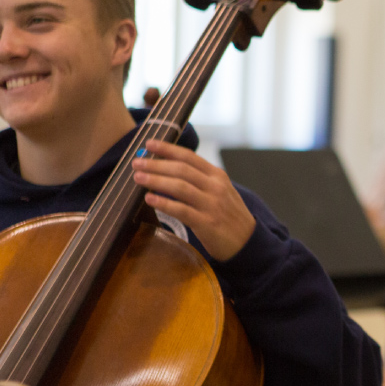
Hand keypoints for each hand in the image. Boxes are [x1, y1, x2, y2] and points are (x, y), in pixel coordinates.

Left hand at [132, 139, 255, 260]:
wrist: (248, 241)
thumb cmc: (228, 215)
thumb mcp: (220, 191)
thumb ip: (200, 180)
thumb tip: (168, 170)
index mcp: (217, 176)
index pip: (189, 157)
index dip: (168, 149)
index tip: (149, 144)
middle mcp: (215, 187)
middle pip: (181, 170)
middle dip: (156, 164)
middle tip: (136, 163)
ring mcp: (211, 205)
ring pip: (180, 187)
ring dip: (156, 180)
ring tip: (138, 178)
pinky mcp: (207, 223)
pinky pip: (181, 210)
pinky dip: (164, 203)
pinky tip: (150, 199)